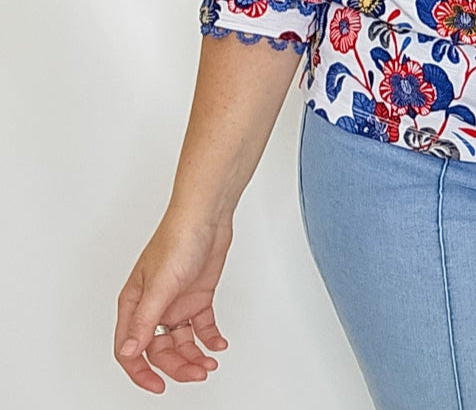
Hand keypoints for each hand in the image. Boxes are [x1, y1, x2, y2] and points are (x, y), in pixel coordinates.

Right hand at [114, 211, 233, 392]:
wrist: (207, 216)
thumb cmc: (177, 239)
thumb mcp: (160, 285)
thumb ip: (145, 320)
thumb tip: (129, 351)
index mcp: (134, 304)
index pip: (130, 349)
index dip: (141, 372)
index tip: (158, 386)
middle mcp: (153, 306)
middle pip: (159, 350)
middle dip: (178, 366)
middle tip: (199, 373)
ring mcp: (176, 302)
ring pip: (181, 342)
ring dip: (195, 355)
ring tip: (210, 362)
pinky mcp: (197, 296)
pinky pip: (201, 326)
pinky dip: (209, 338)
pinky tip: (219, 344)